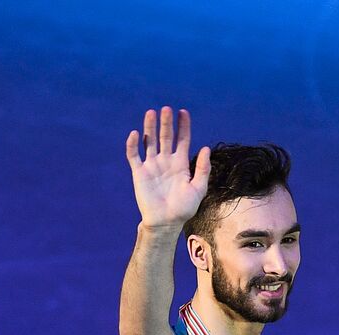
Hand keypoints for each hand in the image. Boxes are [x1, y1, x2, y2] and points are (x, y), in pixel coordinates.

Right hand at [125, 106, 211, 229]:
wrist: (165, 222)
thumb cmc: (183, 208)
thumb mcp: (198, 188)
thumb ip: (203, 168)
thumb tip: (206, 148)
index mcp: (180, 164)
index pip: (182, 139)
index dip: (183, 126)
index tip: (183, 112)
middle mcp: (165, 161)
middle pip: (166, 137)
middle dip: (166, 123)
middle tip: (166, 109)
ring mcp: (151, 166)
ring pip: (149, 142)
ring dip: (150, 128)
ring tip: (151, 113)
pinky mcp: (139, 173)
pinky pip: (134, 156)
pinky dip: (132, 145)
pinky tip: (134, 134)